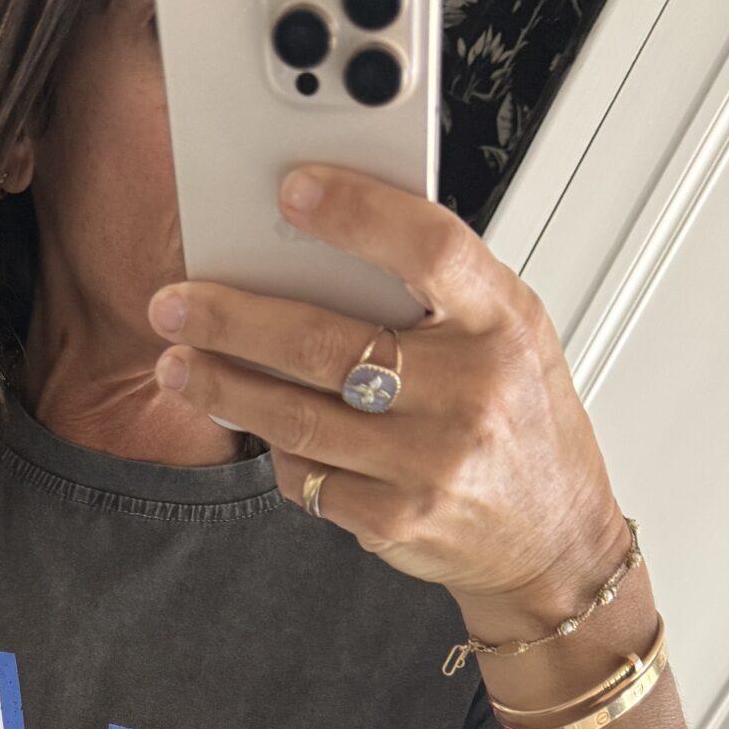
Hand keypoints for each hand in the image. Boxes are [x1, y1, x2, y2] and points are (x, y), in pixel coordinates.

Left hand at [145, 161, 626, 629]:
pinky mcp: (394, 520)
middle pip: (326, 343)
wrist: (552, 539)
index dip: (356, 213)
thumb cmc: (522, 422)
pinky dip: (273, 448)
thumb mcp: (509, 333)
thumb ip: (439, 291)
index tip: (293, 189)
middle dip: (234, 320)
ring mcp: (428, 463)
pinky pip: (307, 476)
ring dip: (224, 387)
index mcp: (501, 323)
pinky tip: (252, 424)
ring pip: (298, 417)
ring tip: (179, 363)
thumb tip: (325, 246)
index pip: (428, 248)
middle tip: (176, 303)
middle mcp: (468, 392)